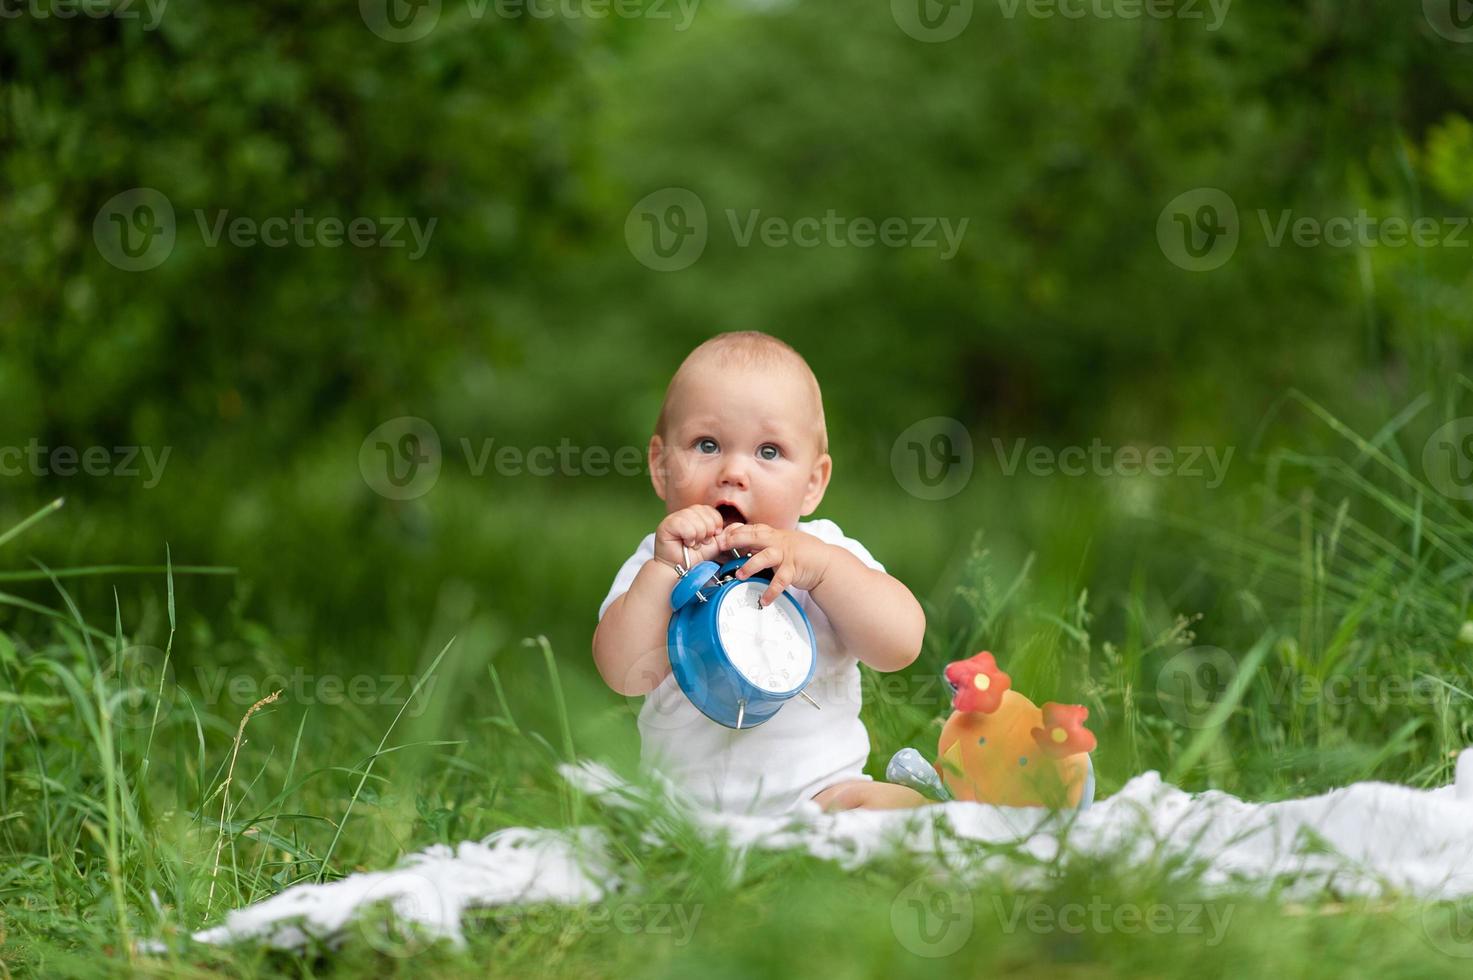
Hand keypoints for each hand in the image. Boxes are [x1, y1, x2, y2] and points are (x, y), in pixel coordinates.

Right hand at [654, 505, 727, 567]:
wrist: (680, 570)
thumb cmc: (695, 557)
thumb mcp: (715, 545)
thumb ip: (726, 534)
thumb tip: (740, 525)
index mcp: (696, 516)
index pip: (710, 510)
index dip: (715, 524)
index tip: (711, 537)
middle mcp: (685, 514)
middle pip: (703, 511)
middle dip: (707, 531)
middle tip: (701, 542)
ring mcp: (674, 518)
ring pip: (694, 517)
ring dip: (697, 535)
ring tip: (693, 544)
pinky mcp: (666, 525)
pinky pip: (683, 523)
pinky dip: (688, 536)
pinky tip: (686, 543)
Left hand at [715, 523, 834, 606]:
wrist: (825, 562)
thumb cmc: (800, 553)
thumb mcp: (780, 543)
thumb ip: (762, 542)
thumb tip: (740, 544)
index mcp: (773, 534)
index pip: (752, 528)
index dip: (736, 530)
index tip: (721, 535)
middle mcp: (778, 542)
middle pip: (755, 536)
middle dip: (737, 540)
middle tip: (722, 546)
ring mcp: (786, 555)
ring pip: (765, 557)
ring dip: (751, 565)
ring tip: (740, 575)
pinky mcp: (793, 570)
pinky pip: (780, 581)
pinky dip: (771, 591)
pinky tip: (763, 600)